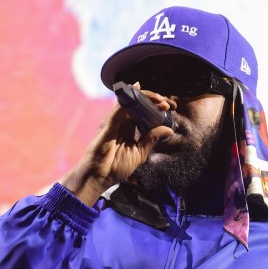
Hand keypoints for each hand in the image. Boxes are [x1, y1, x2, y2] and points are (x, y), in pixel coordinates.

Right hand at [61, 85, 174, 205]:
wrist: (99, 176)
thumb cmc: (115, 167)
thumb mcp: (140, 153)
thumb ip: (152, 139)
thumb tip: (169, 130)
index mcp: (130, 129)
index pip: (143, 112)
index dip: (156, 108)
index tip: (168, 109)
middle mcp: (122, 122)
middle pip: (138, 104)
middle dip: (154, 100)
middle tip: (166, 104)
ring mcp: (115, 121)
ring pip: (130, 101)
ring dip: (146, 97)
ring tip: (160, 100)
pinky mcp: (109, 122)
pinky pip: (120, 106)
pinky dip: (130, 98)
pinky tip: (140, 92)